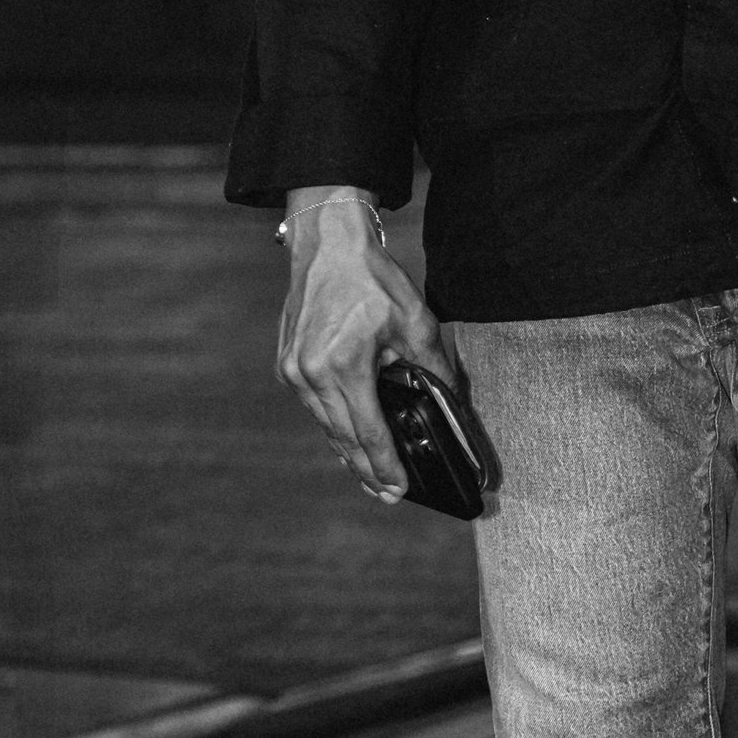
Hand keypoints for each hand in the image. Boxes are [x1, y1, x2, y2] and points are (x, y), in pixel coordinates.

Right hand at [276, 187, 450, 502]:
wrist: (328, 242)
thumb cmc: (372, 277)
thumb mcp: (415, 320)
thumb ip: (434, 367)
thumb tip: (451, 402)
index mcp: (344, 364)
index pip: (368, 431)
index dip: (385, 464)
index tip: (398, 490)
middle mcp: (311, 373)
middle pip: (342, 437)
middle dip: (366, 468)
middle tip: (386, 494)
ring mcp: (293, 369)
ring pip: (325, 424)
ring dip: (347, 450)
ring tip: (370, 473)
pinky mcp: (286, 363)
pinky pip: (313, 405)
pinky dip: (332, 423)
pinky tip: (347, 436)